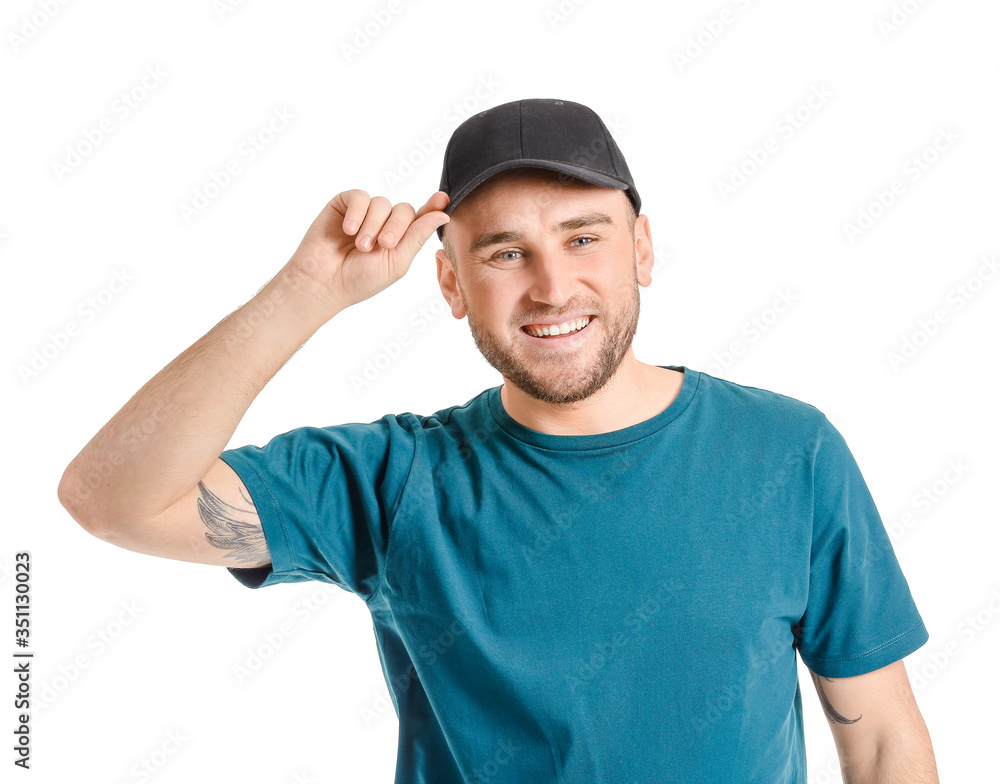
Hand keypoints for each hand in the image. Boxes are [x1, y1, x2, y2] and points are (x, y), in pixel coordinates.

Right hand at [288, 189, 449, 311]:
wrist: (324, 282)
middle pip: (404, 209)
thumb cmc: (360, 280)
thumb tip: (442, 215)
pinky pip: (360, 197)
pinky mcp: (344, 204)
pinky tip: (348, 230)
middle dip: (396, 228)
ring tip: (361, 246)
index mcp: (401, 238)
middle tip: (383, 246)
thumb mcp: (396, 262)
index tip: (443, 199)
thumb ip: (417, 236)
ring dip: (373, 225)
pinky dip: (357, 213)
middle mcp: (384, 223)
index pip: (421, 218)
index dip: (433, 207)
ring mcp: (365, 213)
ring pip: (382, 203)